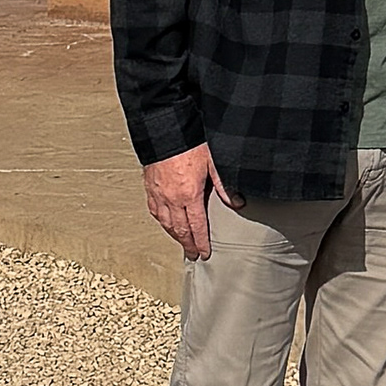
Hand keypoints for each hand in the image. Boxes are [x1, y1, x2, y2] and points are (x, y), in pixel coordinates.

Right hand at [143, 141, 241, 258]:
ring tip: (181, 243)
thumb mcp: (212, 162)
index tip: (204, 253)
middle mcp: (172, 199)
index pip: (197, 226)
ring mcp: (159, 194)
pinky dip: (161, 222)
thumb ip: (223, 185)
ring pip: (166, 223)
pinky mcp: (150, 187)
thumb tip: (236, 202)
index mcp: (190, 194)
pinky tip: (165, 223)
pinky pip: (155, 211)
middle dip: (188, 245)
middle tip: (193, 255)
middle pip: (180, 230)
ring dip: (175, 236)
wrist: (165, 130)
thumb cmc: (189, 142)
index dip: (201, 242)